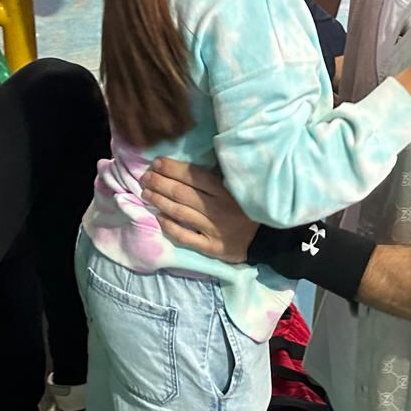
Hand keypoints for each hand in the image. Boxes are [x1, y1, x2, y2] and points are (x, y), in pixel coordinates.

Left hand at [140, 158, 256, 263]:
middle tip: (145, 177)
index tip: (156, 162)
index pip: (193, 175)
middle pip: (182, 193)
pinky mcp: (212, 247)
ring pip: (180, 212)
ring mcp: (213, 228)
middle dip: (160, 183)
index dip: (172, 168)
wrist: (265, 239)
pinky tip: (159, 218)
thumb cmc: (246, 209)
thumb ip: (216, 178)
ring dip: (160, 201)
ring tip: (146, 193)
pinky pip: (186, 237)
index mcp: (224, 190)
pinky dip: (170, 227)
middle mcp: (217, 208)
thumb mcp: (237, 188)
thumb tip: (186, 166)